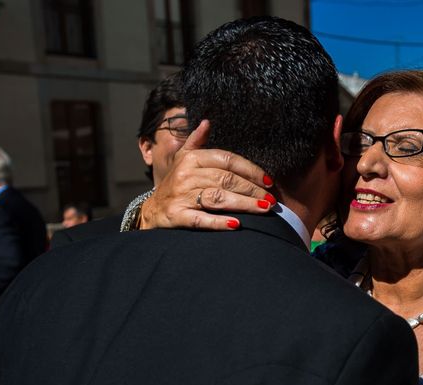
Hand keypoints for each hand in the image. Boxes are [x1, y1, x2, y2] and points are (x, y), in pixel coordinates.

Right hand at [140, 120, 274, 229]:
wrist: (151, 211)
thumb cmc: (175, 184)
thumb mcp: (183, 159)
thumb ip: (197, 141)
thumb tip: (207, 122)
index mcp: (192, 159)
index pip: (227, 160)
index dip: (250, 169)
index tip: (268, 181)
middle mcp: (186, 175)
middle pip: (226, 179)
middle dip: (252, 189)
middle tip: (271, 200)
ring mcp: (181, 195)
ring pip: (218, 198)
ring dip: (244, 204)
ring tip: (264, 209)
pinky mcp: (176, 216)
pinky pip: (200, 219)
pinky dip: (218, 222)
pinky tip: (236, 224)